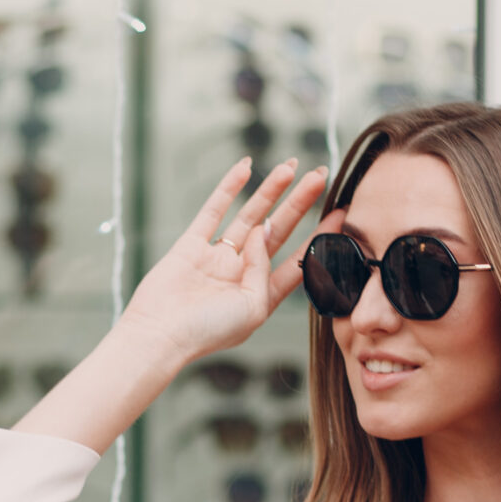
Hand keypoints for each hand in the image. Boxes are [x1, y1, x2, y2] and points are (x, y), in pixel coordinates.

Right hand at [119, 156, 327, 365]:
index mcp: (262, 295)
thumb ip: (264, 269)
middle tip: (320, 176)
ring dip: (271, 191)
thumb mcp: (253, 307)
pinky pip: (214, 210)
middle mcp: (242, 274)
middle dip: (300, 203)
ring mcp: (218, 257)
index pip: (299, 260)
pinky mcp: (192, 245)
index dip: (319, 237)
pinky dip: (229, 188)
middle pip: (279, 231)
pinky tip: (246, 167)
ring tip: (291, 166)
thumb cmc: (208, 332)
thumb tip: (261, 230)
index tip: (340, 214)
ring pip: (250, 216)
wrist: (160, 334)